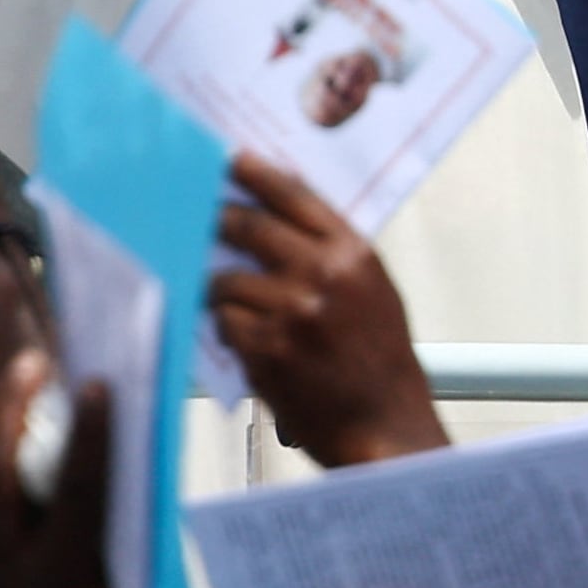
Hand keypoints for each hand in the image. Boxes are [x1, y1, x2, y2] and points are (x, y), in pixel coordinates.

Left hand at [207, 155, 444, 467]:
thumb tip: (280, 216)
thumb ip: (331, 252)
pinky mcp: (266, 350)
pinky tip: (240, 336)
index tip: (228, 161)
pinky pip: (224, 322)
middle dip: (219, 220)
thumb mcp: (373, 290)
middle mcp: (322, 275)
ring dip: (218, 287)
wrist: (385, 426)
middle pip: (249, 227)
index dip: (254, 173)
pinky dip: (225, 327)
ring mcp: (291, 313)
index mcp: (352, 253)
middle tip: (201, 217)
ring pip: (227, 280)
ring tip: (224, 296)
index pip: (293, 195)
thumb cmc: (381, 362)